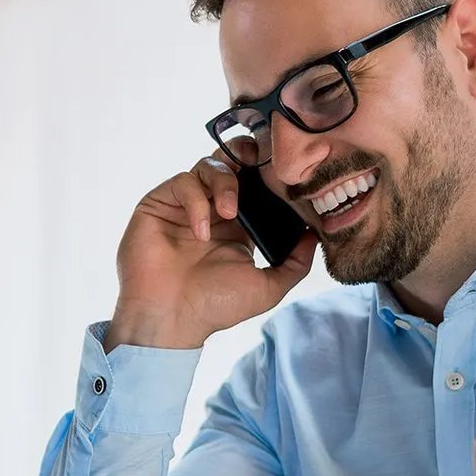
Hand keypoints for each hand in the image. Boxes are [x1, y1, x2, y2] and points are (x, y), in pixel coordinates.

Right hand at [107, 150, 318, 349]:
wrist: (171, 318)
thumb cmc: (214, 307)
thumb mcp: (267, 287)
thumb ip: (295, 262)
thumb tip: (315, 235)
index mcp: (239, 224)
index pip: (256, 183)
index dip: (269, 173)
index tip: (285, 172)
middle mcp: (212, 209)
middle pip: (232, 161)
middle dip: (247, 157)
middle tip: (260, 167)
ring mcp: (186, 205)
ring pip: (209, 165)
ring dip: (225, 182)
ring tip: (229, 212)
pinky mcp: (160, 203)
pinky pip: (183, 182)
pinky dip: (196, 201)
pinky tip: (202, 231)